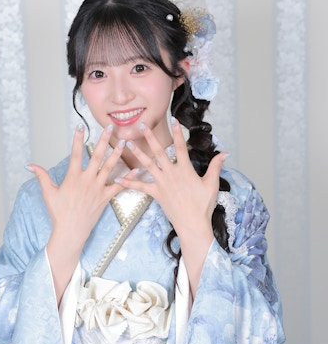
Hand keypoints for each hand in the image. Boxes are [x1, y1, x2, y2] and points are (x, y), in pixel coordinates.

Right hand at [27, 124, 126, 245]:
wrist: (71, 231)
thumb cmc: (59, 212)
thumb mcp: (48, 193)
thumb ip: (41, 176)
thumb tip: (29, 165)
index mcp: (73, 177)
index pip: (76, 153)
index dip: (78, 138)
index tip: (81, 126)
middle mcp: (87, 180)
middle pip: (97, 156)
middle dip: (104, 140)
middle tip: (110, 127)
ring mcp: (97, 188)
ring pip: (110, 167)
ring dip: (117, 153)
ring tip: (124, 142)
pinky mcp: (105, 198)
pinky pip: (118, 186)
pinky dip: (127, 178)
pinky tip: (135, 170)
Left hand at [115, 119, 226, 236]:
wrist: (192, 223)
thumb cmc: (203, 205)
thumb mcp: (212, 184)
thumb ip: (216, 166)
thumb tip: (225, 153)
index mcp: (185, 169)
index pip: (180, 146)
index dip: (177, 132)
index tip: (173, 120)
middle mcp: (171, 174)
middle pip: (159, 151)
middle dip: (150, 137)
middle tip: (141, 125)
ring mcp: (162, 183)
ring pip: (147, 165)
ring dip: (137, 153)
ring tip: (128, 143)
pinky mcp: (156, 194)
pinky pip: (140, 187)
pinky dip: (128, 183)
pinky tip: (118, 178)